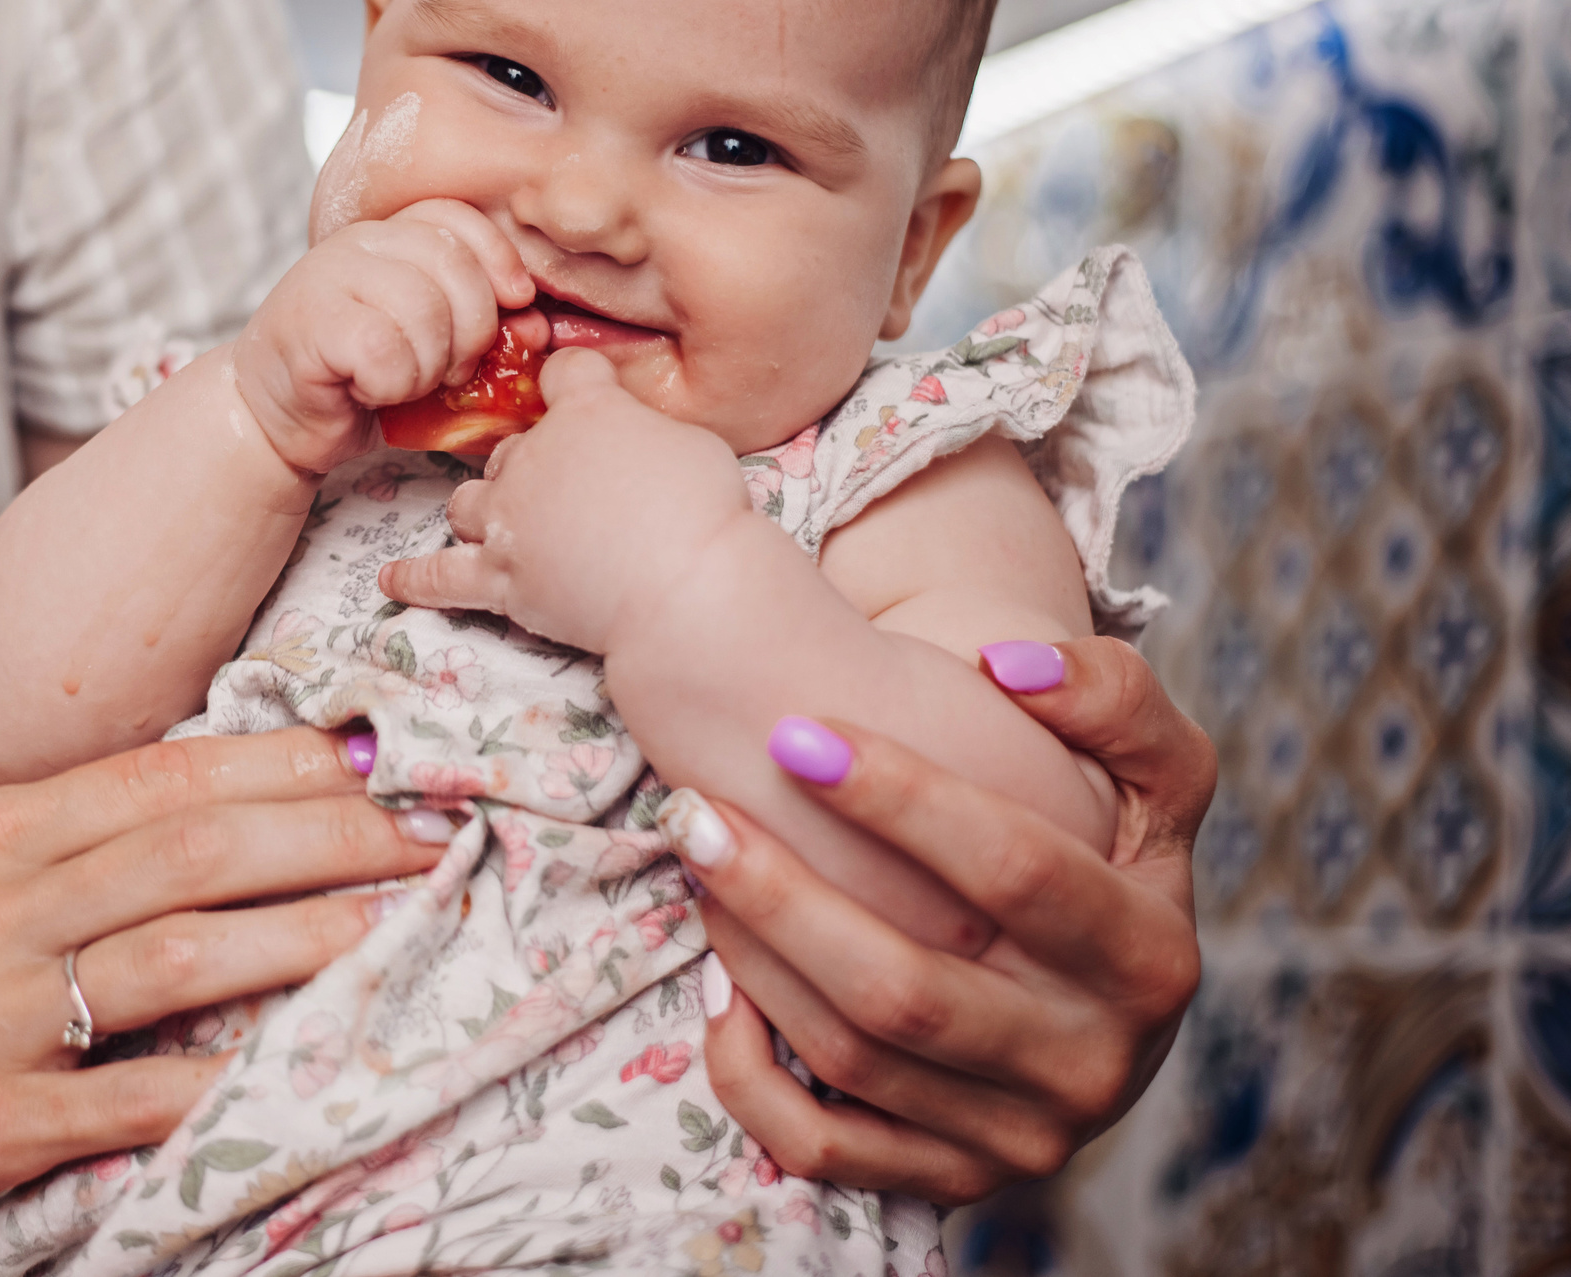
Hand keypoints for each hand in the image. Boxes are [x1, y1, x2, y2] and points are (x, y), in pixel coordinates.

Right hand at [0, 726, 454, 1237]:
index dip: (274, 760)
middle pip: (187, 851)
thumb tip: (169, 802)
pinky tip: (295, 1067)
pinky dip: (214, 1082)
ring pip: (174, 957)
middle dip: (323, 833)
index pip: (154, 777)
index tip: (367, 750)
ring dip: (302, 938)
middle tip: (426, 828)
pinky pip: (122, 1101)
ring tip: (397, 922)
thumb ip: (31, 837)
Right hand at [232, 200, 531, 473]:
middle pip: (454, 264)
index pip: (459, 218)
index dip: (498, 259)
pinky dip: (391, 386)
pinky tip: (368, 390)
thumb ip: (478, 331)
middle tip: (447, 370)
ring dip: (427, 366)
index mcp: (388, 238)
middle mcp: (357, 245)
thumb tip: (539, 329)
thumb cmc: (355, 382)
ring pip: (425, 311)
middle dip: (471, 330)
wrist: (272, 420)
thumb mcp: (429, 348)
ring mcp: (328, 278)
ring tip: (399, 382)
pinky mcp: (311, 322)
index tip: (515, 303)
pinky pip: (386, 350)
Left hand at [379, 347, 747, 652]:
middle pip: (511, 449)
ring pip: (469, 502)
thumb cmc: (705, 510)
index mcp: (586, 412)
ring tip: (504, 525)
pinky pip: (441, 577)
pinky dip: (416, 579)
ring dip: (485, 510)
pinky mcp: (502, 578)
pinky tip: (391, 581)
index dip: (573, 386)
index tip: (577, 393)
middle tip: (568, 495)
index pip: (564, 376)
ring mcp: (511, 519)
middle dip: (531, 466)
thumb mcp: (691, 442)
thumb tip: (637, 443)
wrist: (686, 586)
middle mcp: (535, 457)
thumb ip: (648, 431)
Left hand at [655, 638, 1212, 1202]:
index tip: (795, 732)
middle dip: (784, 891)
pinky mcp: (955, 1179)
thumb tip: (1008, 666)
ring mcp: (1024, 1137)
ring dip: (753, 955)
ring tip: (697, 861)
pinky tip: (715, 980)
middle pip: (912, 988)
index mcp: (1152, 957)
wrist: (1092, 972)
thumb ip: (1111, 695)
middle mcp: (1097, 1065)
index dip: (901, 799)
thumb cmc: (1101, 837)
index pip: (1016, 872)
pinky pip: (826, 1149)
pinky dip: (751, 1072)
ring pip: (856, 1057)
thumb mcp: (1149, 764)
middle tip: (694, 808)